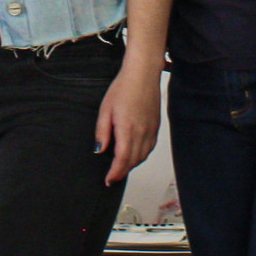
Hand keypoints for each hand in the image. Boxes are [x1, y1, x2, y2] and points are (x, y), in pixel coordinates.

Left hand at [94, 58, 161, 184]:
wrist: (142, 75)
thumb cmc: (123, 88)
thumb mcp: (105, 109)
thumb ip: (102, 131)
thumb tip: (100, 149)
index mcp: (127, 130)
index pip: (122, 160)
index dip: (115, 173)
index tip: (108, 180)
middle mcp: (142, 134)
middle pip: (133, 161)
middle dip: (122, 171)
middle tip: (112, 177)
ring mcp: (151, 131)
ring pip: (142, 156)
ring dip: (132, 165)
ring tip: (121, 167)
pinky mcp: (156, 127)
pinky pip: (149, 148)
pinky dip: (141, 156)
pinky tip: (134, 154)